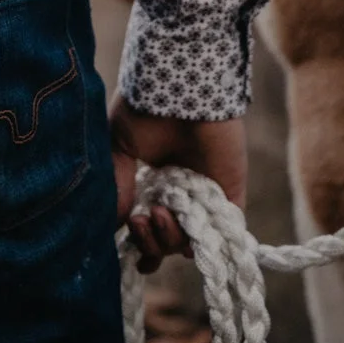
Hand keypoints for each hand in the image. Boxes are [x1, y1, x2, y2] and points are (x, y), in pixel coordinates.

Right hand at [109, 94, 247, 272]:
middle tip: (140, 223)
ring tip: (160, 215)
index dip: (140, 244)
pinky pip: (222, 234)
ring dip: (169, 239)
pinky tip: (183, 232)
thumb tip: (114, 228)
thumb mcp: (119, 148)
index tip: (130, 253)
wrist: (179, 89)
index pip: (148, 226)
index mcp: (153, 182)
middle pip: (167, 242)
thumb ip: (118, 188)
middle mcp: (180, 194)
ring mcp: (204, 196)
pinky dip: (205, 242)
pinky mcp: (229, 196)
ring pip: (188, 242)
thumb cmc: (144, 111)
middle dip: (150, 243)